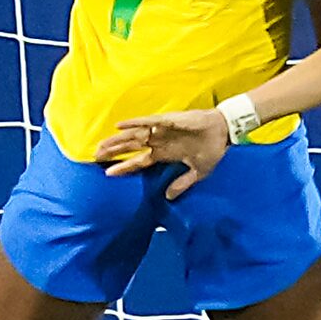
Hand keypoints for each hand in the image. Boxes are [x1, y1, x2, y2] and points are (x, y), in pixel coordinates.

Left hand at [97, 109, 228, 198]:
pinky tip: (120, 125)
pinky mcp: (168, 121)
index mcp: (164, 154)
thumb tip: (168, 197)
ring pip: (134, 135)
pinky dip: (134, 123)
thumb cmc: (212, 149)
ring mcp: (162, 131)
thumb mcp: (197, 172)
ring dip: (117, 140)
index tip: (108, 173)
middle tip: (95, 156)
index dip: (123, 167)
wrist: (225, 133)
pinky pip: (148, 121)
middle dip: (114, 151)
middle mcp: (159, 142)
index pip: (139, 161)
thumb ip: (182, 184)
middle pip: (131, 147)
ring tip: (101, 145)